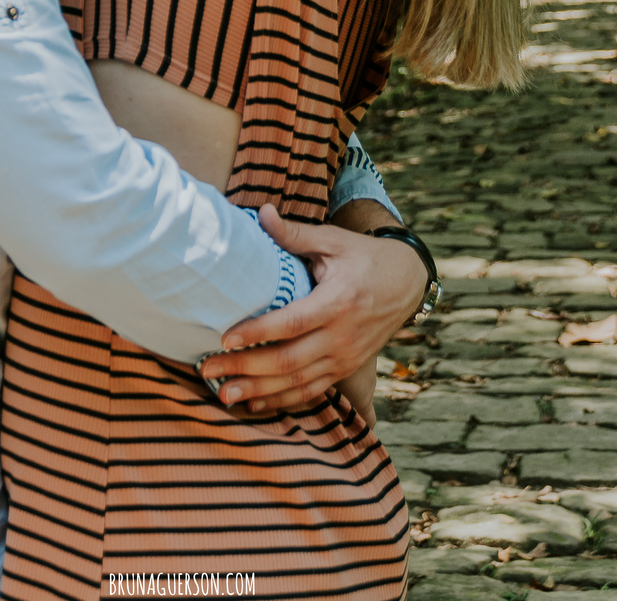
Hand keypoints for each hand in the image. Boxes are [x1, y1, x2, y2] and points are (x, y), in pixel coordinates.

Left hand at [199, 203, 426, 414]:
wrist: (407, 283)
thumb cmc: (365, 257)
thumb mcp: (334, 240)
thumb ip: (295, 234)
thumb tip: (261, 213)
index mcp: (337, 302)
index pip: (291, 323)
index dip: (257, 332)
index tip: (225, 337)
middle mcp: (342, 336)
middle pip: (289, 360)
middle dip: (246, 368)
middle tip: (209, 370)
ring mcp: (345, 358)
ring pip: (298, 382)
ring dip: (259, 392)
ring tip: (225, 395)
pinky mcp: (346, 369)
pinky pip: (312, 391)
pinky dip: (283, 401)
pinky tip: (256, 404)